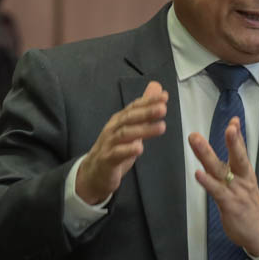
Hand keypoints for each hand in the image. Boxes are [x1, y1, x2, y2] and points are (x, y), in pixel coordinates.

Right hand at [75, 81, 167, 204]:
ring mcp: (109, 143)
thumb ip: (144, 108)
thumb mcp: (131, 127)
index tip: (164, 97)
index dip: (148, 101)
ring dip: (143, 130)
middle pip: (130, 118)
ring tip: (161, 127)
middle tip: (163, 109)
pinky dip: (128, 150)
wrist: (94, 172)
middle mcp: (113, 128)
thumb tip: (157, 88)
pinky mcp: (107, 159)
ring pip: (125, 134)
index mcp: (120, 120)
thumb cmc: (115, 147)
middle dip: (146, 112)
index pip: (134, 107)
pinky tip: (139, 148)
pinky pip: (117, 153)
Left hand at [189, 116, 258, 255]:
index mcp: (245, 174)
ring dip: (208, 154)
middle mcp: (242, 180)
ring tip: (198, 141)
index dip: (238, 135)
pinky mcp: (229, 205)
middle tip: (228, 126)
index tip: (234, 120)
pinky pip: (217, 191)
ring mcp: (236, 192)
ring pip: (221, 170)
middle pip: (237, 156)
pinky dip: (207, 182)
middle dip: (233, 140)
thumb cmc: (249, 208)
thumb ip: (235, 169)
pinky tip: (198, 173)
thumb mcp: (245, 184)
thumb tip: (230, 155)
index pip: (242, 151)